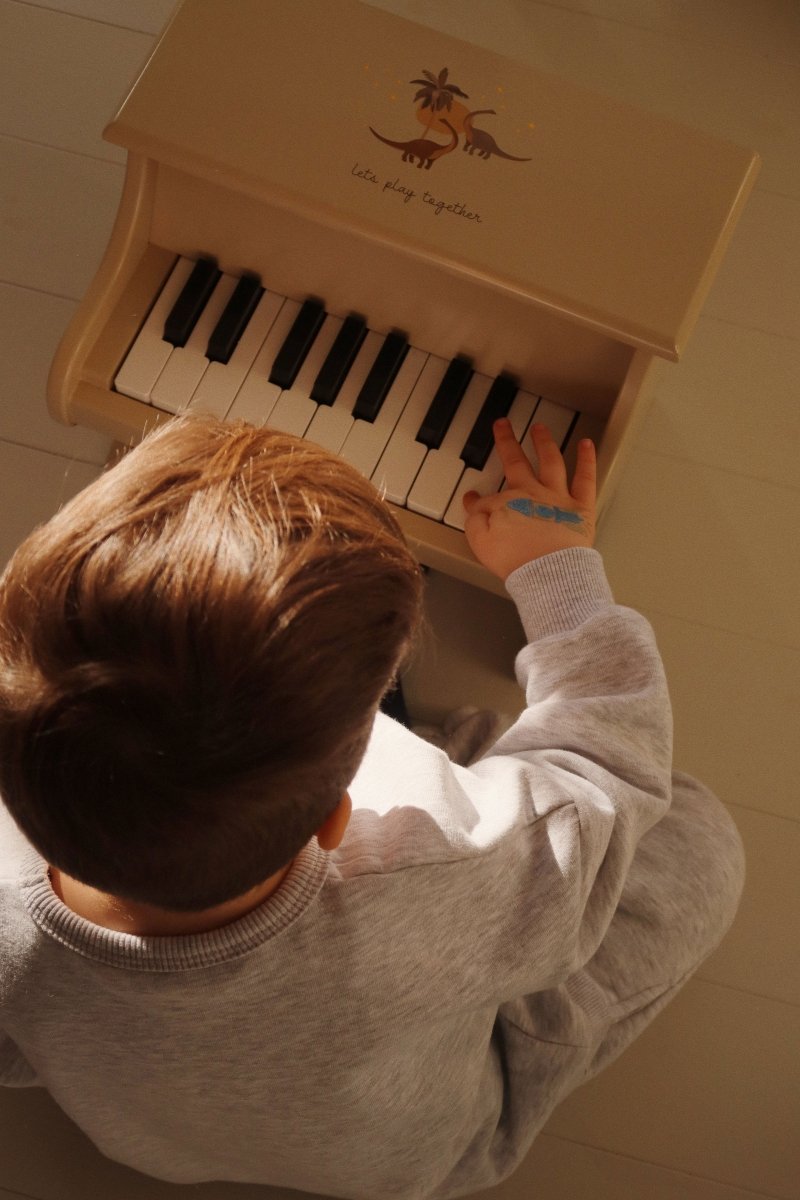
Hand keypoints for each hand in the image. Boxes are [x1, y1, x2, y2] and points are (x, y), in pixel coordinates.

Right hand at [462, 419, 595, 579]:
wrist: (548, 572)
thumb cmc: (517, 561)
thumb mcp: (482, 541)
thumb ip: (475, 519)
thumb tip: (472, 503)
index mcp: (508, 503)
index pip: (488, 498)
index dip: (477, 500)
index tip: (473, 499)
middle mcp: (533, 494)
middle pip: (516, 462)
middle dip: (507, 442)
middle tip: (502, 425)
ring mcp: (558, 498)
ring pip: (551, 462)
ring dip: (544, 442)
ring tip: (540, 429)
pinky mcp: (581, 508)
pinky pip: (586, 478)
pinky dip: (587, 459)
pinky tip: (587, 444)